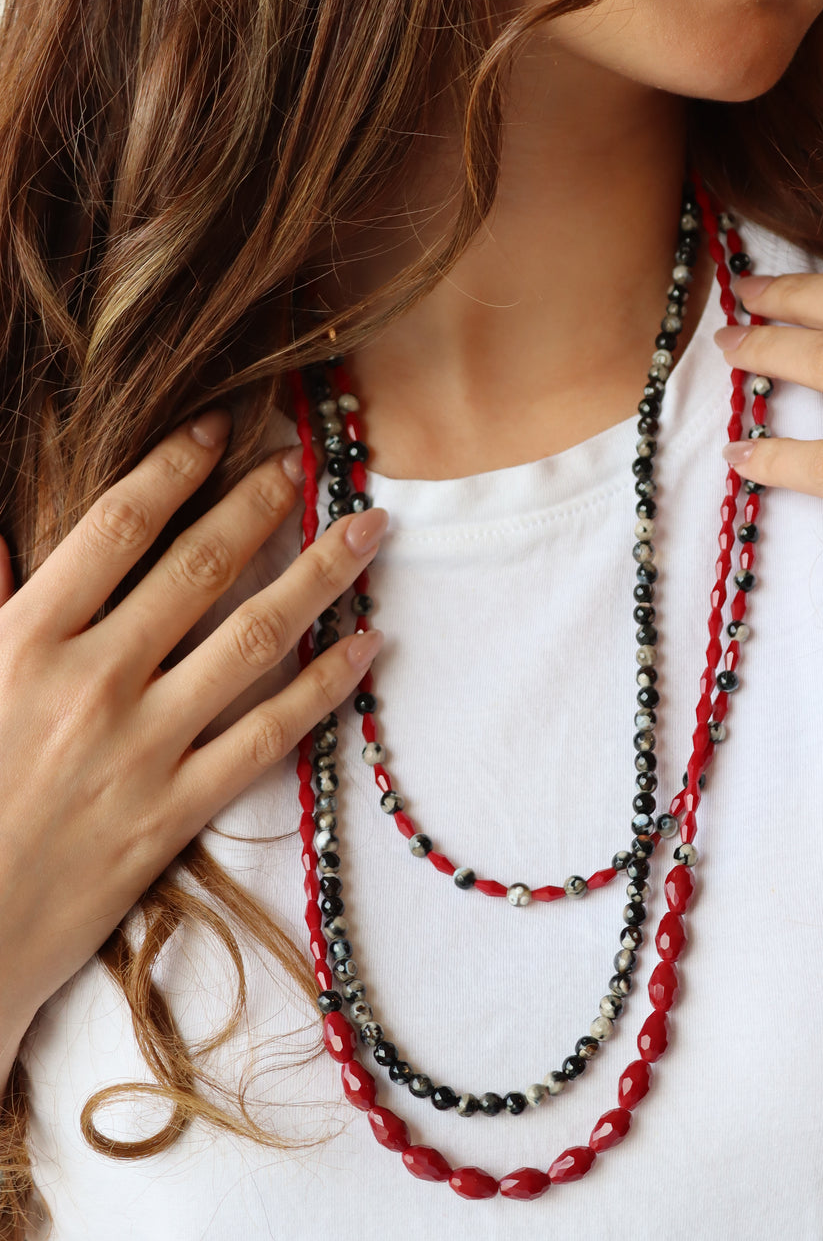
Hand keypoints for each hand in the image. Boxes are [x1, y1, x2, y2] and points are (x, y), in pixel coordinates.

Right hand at [0, 410, 386, 1027]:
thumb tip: (2, 532)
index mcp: (25, 639)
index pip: (117, 525)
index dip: (176, 466)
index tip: (219, 428)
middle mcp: (92, 682)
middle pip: (198, 570)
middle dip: (260, 505)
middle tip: (304, 462)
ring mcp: (142, 749)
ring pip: (252, 641)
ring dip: (319, 577)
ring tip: (367, 530)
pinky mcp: (177, 812)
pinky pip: (270, 736)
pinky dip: (325, 686)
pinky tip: (368, 645)